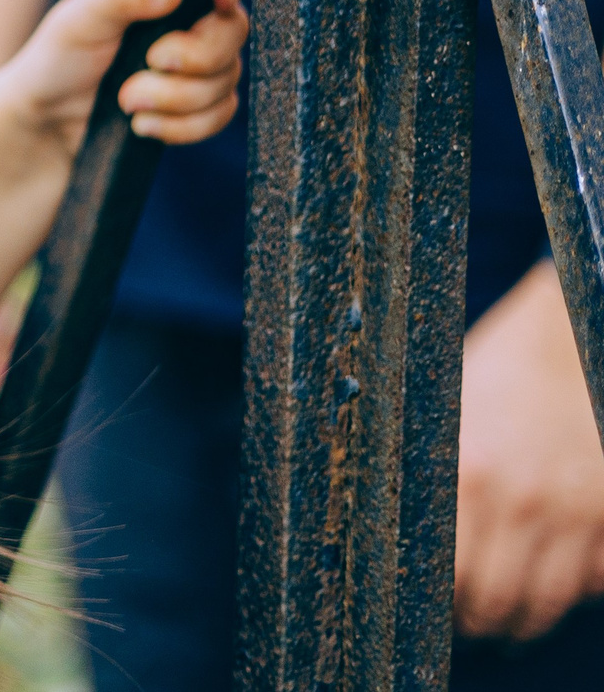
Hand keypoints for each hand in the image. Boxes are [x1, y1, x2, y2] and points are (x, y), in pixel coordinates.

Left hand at [4, 0, 251, 158]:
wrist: (50, 121)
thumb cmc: (61, 57)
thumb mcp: (82, 18)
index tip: (218, 1)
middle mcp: (191, 17)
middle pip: (235, 30)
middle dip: (194, 57)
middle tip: (149, 62)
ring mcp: (201, 63)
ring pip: (227, 79)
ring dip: (174, 98)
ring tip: (126, 100)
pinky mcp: (201, 105)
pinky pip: (220, 115)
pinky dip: (179, 126)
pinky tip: (141, 123)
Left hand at [455, 262, 603, 639]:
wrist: (565, 338)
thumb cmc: (491, 373)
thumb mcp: (437, 414)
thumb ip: (422, 473)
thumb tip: (378, 529)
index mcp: (463, 473)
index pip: (445, 576)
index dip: (437, 607)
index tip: (429, 613)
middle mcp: (519, 499)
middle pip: (499, 601)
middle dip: (481, 621)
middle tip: (471, 623)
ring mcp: (573, 508)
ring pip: (550, 601)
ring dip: (528, 619)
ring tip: (511, 618)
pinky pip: (597, 580)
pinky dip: (579, 589)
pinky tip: (556, 578)